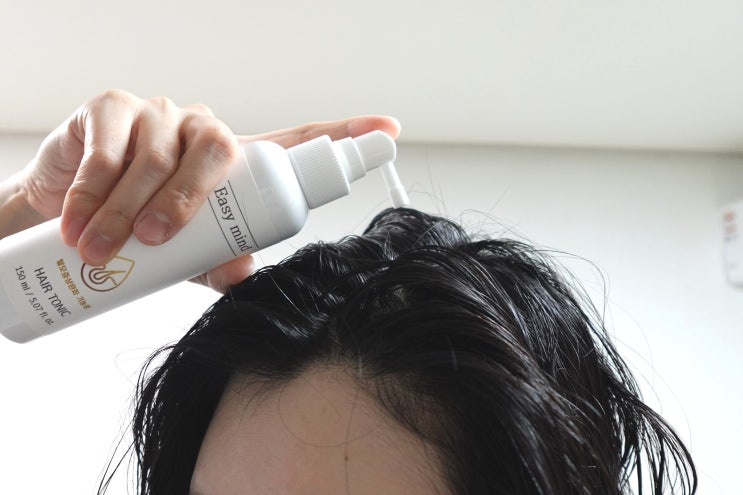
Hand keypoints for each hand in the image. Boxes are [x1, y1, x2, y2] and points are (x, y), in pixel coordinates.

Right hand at [17, 89, 400, 291]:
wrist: (65, 208)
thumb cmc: (141, 228)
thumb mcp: (187, 253)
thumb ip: (216, 260)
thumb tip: (242, 275)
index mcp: (236, 165)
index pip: (296, 144)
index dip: (343, 136)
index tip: (388, 131)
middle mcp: (204, 131)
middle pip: (222, 150)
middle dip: (190, 200)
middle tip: (160, 241)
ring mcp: (160, 115)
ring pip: (159, 152)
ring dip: (130, 206)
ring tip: (102, 246)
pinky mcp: (111, 108)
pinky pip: (110, 145)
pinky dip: (92, 187)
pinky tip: (75, 215)